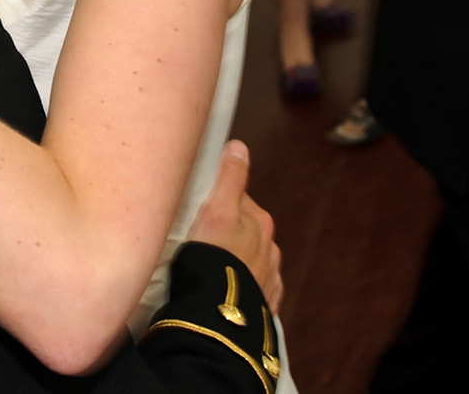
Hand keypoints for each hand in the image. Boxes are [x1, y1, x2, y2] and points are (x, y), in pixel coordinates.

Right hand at [186, 140, 281, 311]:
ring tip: (208, 271)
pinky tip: (222, 293)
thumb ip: (229, 178)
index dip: (216, 204)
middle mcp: (271, 250)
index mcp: (261, 223)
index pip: (238, 202)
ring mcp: (268, 279)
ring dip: (234, 264)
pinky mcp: (263, 306)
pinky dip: (239, 289)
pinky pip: (251, 290)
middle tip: (198, 242)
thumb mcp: (216, 211)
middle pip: (245, 232)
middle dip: (227, 235)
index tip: (198, 212)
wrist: (218, 320)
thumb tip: (239, 147)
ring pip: (249, 262)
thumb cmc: (213, 261)